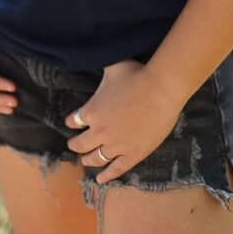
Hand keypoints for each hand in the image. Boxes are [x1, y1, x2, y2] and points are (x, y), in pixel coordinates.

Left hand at [64, 59, 184, 183]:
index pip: (74, 120)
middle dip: (75, 144)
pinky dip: (106, 176)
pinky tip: (100, 180)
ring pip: (96, 158)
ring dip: (88, 160)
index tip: (72, 122)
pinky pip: (115, 170)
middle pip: (81, 144)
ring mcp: (116, 146)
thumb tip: (93, 53)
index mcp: (91, 111)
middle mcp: (99, 132)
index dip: (72, 121)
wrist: (161, 89)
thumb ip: (101, 63)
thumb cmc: (136, 74)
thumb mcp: (113, 65)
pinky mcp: (133, 155)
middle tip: (73, 145)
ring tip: (85, 161)